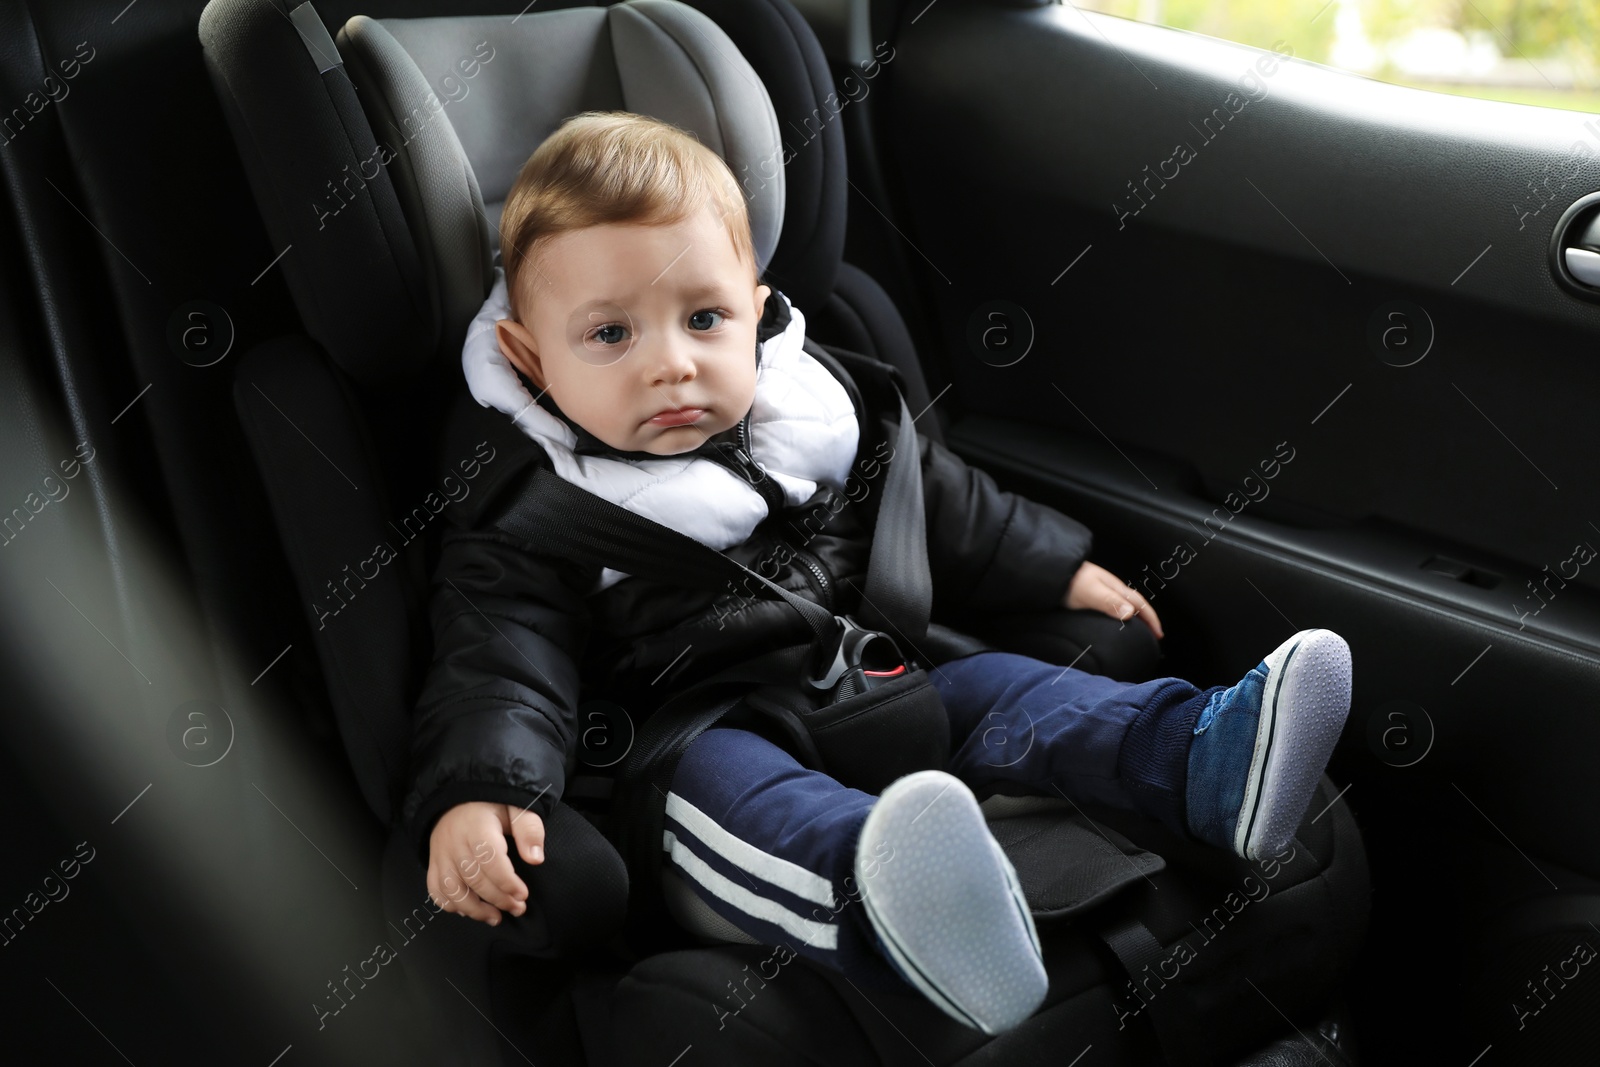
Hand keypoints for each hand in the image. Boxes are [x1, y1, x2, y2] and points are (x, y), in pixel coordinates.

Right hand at [426, 801, 545, 926]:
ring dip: (475, 910)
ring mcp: (441, 855)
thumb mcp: (517, 808)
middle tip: (518, 908)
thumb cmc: (492, 806)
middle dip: (498, 899)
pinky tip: (470, 911)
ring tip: (496, 917)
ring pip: (453, 890)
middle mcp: (455, 842)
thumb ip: (529, 830)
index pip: (490, 859)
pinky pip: (436, 890)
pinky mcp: (434, 864)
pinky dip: (451, 905)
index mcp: (477, 826)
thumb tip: (536, 859)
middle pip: (474, 879)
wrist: (459, 799)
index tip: (523, 895)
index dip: (507, 882)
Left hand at [1063, 561, 1164, 638]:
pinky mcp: (1091, 595)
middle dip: (1146, 618)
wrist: (1050, 571)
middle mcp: (1111, 589)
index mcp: (1115, 588)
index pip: (1140, 603)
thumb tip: (1131, 613)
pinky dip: (1120, 615)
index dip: (1151, 618)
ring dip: (1134, 617)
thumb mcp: (1090, 592)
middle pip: (1135, 604)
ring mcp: (1101, 591)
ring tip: (1138, 631)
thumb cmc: (1070, 582)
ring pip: (1124, 605)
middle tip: (1153, 635)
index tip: (1159, 634)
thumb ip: (1109, 602)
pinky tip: (1116, 622)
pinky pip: (1112, 607)